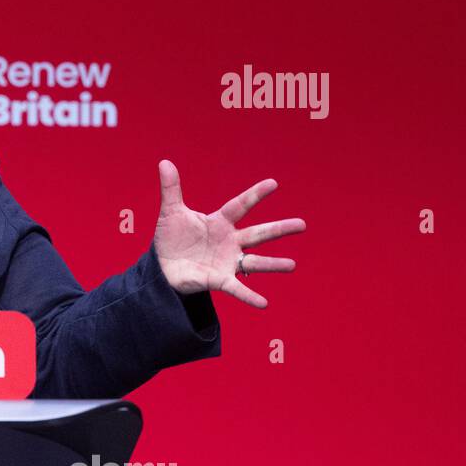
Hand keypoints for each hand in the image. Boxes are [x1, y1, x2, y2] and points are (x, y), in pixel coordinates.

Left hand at [151, 159, 305, 308]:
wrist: (162, 266)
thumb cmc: (171, 238)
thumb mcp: (170, 212)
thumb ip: (171, 188)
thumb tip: (164, 162)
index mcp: (220, 222)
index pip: (240, 205)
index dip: (255, 195)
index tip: (273, 184)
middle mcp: (230, 242)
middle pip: (258, 234)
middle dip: (279, 229)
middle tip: (303, 225)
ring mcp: (227, 262)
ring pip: (254, 262)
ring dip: (273, 264)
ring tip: (292, 265)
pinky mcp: (219, 280)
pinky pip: (237, 289)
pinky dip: (250, 296)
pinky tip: (264, 303)